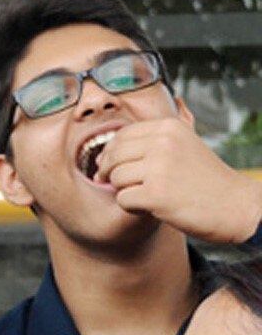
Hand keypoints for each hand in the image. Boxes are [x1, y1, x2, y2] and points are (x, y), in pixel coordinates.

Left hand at [96, 119, 261, 243]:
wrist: (233, 204)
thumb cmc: (203, 179)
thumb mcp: (181, 146)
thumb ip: (148, 144)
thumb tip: (101, 155)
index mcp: (169, 127)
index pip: (122, 135)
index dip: (110, 153)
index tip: (110, 167)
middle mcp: (163, 143)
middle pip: (113, 156)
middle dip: (109, 173)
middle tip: (120, 185)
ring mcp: (159, 167)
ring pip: (116, 178)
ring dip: (124, 190)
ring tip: (146, 194)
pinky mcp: (155, 194)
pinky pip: (123, 199)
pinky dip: (132, 207)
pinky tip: (151, 206)